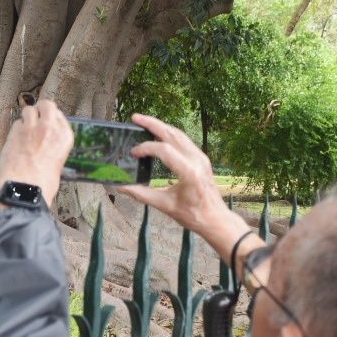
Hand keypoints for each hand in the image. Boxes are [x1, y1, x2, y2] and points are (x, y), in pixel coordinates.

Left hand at [0, 100, 72, 207]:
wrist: (26, 190)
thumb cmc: (43, 183)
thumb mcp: (58, 163)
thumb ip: (53, 146)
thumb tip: (46, 143)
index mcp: (64, 137)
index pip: (59, 114)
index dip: (50, 117)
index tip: (46, 121)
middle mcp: (50, 128)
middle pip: (46, 104)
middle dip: (40, 109)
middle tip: (35, 117)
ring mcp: (32, 128)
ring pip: (28, 110)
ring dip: (26, 118)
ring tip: (24, 130)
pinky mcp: (15, 132)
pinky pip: (16, 123)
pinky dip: (16, 130)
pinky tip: (16, 140)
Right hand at [118, 114, 253, 257]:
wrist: (215, 219)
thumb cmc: (193, 215)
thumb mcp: (165, 206)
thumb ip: (142, 194)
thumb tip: (121, 187)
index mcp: (189, 172)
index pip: (164, 150)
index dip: (146, 148)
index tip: (133, 153)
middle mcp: (197, 160)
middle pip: (172, 134)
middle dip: (153, 124)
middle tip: (135, 117)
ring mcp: (201, 157)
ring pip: (179, 134)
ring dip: (161, 126)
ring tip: (144, 122)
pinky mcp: (201, 158)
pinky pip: (184, 140)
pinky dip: (169, 134)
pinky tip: (159, 134)